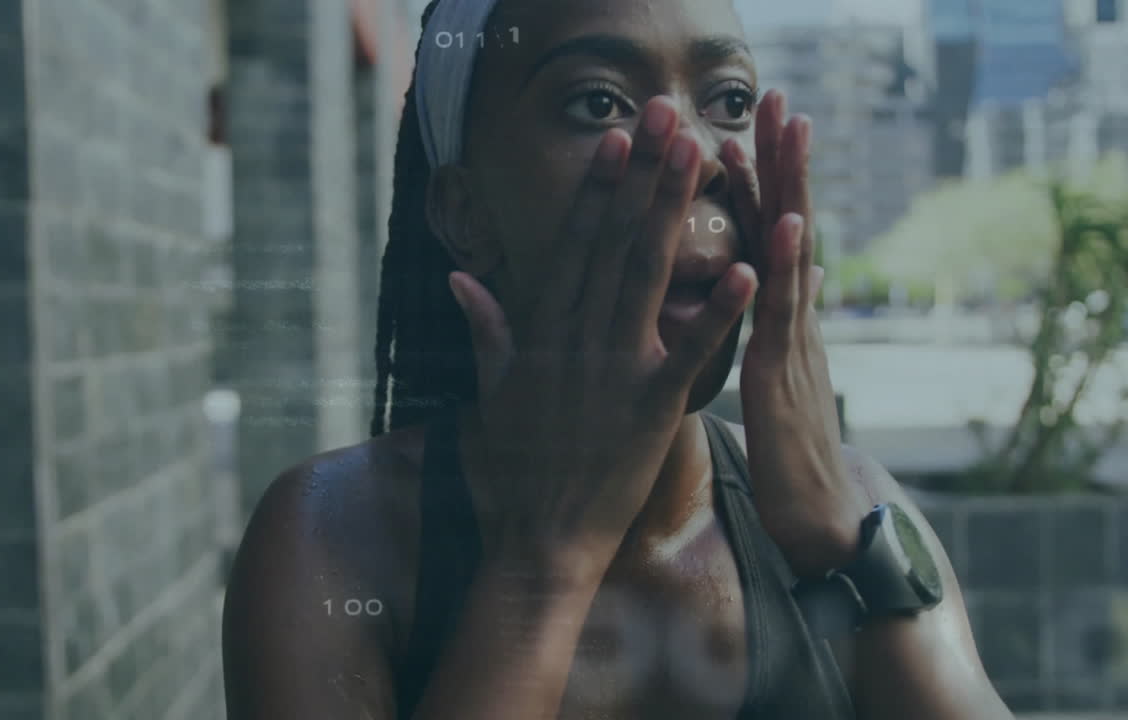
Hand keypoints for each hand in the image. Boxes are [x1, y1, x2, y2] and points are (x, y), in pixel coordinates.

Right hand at [449, 97, 757, 584]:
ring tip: (700, 157)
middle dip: (644, 177)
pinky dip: (718, 311)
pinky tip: (748, 267)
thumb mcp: (490, 390)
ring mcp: (613, 371)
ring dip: (676, 213)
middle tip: (668, 118)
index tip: (618, 141)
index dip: (599, 190)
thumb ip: (487, 329)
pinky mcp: (650, 409)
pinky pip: (690, 353)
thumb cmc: (512, 468)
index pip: (575, 245)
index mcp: (544, 333)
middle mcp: (577, 339)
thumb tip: (461, 278)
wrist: (537, 538)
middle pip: (616, 244)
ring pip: (648, 278)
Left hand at [719, 89, 870, 576]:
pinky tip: (791, 227)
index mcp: (777, 322)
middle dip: (782, 163)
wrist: (819, 522)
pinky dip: (789, 268)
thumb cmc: (787, 455)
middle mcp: (791, 322)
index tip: (746, 127)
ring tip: (789, 132)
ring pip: (792, 256)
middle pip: (786, 229)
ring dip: (792, 190)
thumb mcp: (772, 382)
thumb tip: (772, 286)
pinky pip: (787, 316)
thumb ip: (769, 332)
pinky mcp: (787, 378)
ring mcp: (795, 345)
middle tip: (779, 98)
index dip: (758, 184)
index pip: (765, 239)